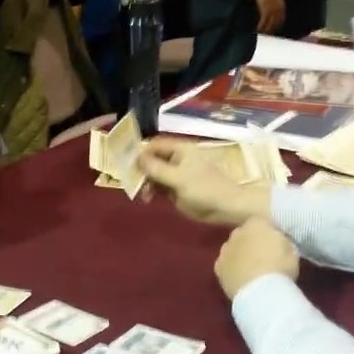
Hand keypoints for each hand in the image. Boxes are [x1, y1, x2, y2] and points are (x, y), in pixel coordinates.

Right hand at [137, 137, 269, 225]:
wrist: (227, 208)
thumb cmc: (205, 189)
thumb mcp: (178, 179)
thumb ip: (157, 168)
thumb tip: (137, 157)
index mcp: (181, 150)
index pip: (155, 144)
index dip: (141, 151)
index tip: (127, 163)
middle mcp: (177, 159)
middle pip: (153, 159)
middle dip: (141, 170)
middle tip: (131, 182)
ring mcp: (178, 174)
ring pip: (155, 174)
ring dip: (146, 183)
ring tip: (142, 195)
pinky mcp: (178, 189)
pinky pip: (160, 186)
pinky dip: (153, 191)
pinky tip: (148, 199)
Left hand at [216, 218, 299, 300]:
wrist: (261, 291)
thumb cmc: (281, 268)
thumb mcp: (292, 250)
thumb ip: (282, 241)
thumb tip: (277, 242)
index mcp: (257, 224)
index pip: (262, 223)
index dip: (269, 233)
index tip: (275, 244)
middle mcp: (238, 232)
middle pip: (245, 234)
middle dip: (252, 242)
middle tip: (263, 257)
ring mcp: (225, 249)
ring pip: (233, 249)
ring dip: (240, 255)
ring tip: (251, 270)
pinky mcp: (218, 267)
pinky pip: (226, 264)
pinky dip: (232, 269)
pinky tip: (241, 279)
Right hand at [254, 0, 284, 33]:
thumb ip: (274, 3)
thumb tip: (271, 6)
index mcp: (282, 6)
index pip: (281, 19)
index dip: (277, 25)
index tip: (273, 29)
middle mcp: (279, 10)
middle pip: (276, 23)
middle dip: (272, 29)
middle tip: (267, 34)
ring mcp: (272, 11)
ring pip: (270, 24)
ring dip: (266, 30)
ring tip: (262, 33)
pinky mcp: (266, 10)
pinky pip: (264, 21)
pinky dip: (261, 26)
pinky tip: (258, 29)